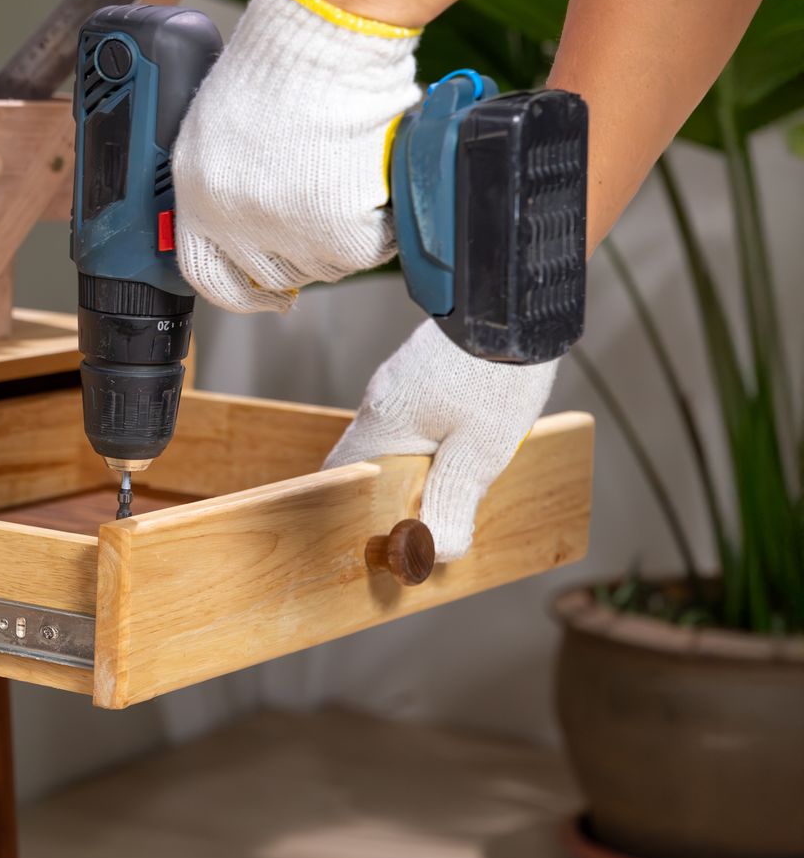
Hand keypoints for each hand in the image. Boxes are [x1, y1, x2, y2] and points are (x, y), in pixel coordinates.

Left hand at [174, 0, 421, 312]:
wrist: (323, 38)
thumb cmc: (279, 61)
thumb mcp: (218, 122)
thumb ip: (223, 175)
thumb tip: (248, 211)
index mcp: (195, 193)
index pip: (205, 273)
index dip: (239, 289)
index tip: (263, 292)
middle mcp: (231, 219)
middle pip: (271, 274)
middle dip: (301, 254)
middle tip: (325, 224)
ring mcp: (282, 228)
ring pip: (322, 264)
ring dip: (341, 235)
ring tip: (349, 183)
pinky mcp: (334, 228)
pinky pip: (367, 248)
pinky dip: (379, 223)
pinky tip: (373, 185)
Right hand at [325, 321, 558, 561]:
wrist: (515, 307)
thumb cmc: (495, 374)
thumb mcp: (480, 450)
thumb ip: (453, 501)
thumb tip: (436, 549)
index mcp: (381, 423)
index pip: (341, 475)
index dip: (354, 507)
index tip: (380, 529)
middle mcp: (380, 399)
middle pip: (372, 458)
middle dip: (398, 488)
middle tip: (435, 510)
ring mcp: (400, 379)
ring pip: (398, 435)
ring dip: (421, 460)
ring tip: (461, 474)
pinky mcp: (424, 369)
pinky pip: (417, 413)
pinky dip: (435, 434)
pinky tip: (470, 435)